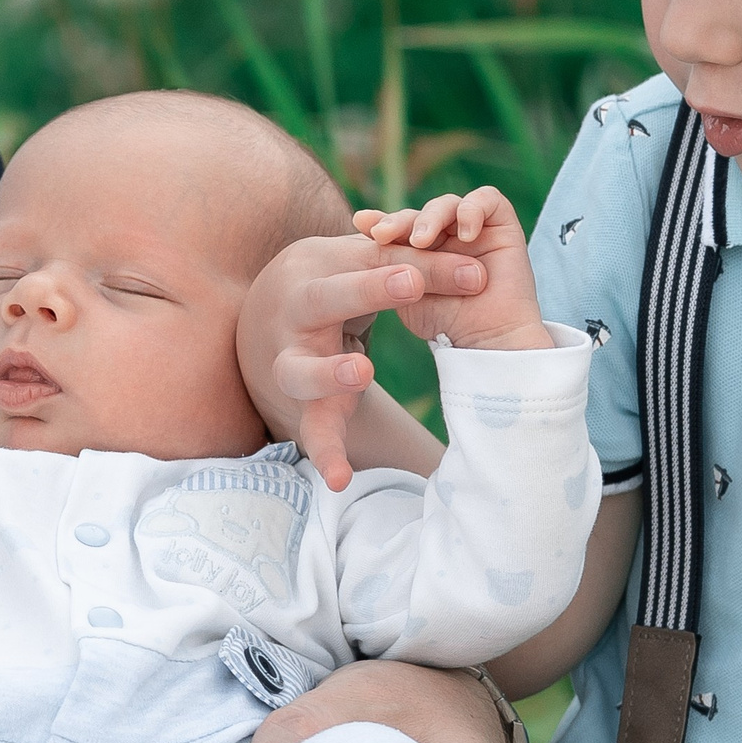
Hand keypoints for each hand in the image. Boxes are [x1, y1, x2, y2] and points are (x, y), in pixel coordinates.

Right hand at [237, 234, 487, 489]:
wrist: (262, 321)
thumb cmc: (329, 284)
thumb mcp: (360, 266)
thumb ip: (417, 266)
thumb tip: (479, 275)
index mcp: (316, 268)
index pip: (369, 262)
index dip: (411, 266)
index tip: (456, 272)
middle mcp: (295, 311)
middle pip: (323, 299)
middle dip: (366, 291)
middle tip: (411, 285)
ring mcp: (291, 360)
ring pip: (301, 369)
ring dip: (329, 372)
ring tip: (362, 372)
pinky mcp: (299, 405)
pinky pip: (309, 429)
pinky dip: (324, 453)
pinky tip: (340, 480)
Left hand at [354, 187, 550, 351]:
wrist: (486, 341)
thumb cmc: (443, 320)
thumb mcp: (405, 288)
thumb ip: (389, 257)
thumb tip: (359, 219)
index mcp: (421, 248)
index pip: (399, 225)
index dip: (382, 221)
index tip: (361, 224)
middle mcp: (447, 234)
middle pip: (420, 212)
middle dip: (400, 220)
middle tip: (384, 235)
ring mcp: (474, 228)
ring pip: (448, 203)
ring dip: (431, 217)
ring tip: (421, 242)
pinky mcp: (502, 224)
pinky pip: (488, 199)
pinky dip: (472, 210)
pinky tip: (465, 234)